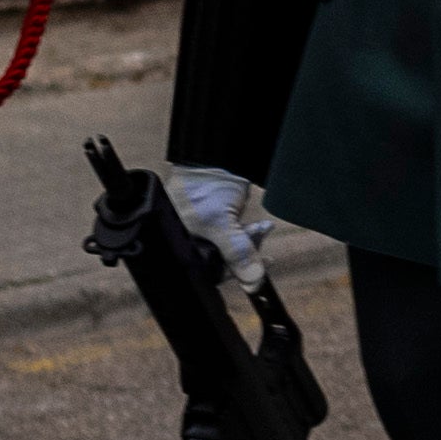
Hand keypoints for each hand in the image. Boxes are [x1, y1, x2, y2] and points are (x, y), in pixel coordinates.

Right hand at [165, 164, 272, 293]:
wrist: (213, 158)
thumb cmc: (202, 187)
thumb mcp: (221, 223)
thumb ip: (237, 252)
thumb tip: (253, 281)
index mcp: (179, 248)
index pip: (206, 273)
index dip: (231, 274)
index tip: (255, 273)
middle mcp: (188, 243)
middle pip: (220, 263)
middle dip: (244, 255)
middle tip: (260, 245)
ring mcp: (203, 234)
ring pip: (231, 250)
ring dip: (249, 242)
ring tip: (261, 229)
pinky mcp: (217, 224)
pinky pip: (234, 237)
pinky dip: (248, 233)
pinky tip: (261, 227)